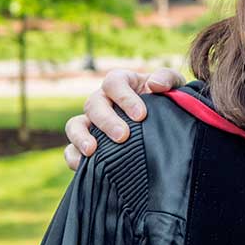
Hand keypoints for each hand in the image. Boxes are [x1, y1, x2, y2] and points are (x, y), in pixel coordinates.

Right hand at [63, 68, 185, 169]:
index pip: (114, 82)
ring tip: (92, 151)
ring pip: (75, 124)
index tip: (141, 115)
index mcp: (122, 83)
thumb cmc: (167, 101)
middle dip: (107, 120)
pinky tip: (83, 165)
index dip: (124, 98)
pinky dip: (73, 156)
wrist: (167, 127)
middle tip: (123, 136)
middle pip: (94, 104)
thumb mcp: (174, 86)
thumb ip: (167, 79)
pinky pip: (70, 149)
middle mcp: (103, 100)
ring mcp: (92, 122)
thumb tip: (154, 84)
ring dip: (81, 137)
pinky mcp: (86, 144)